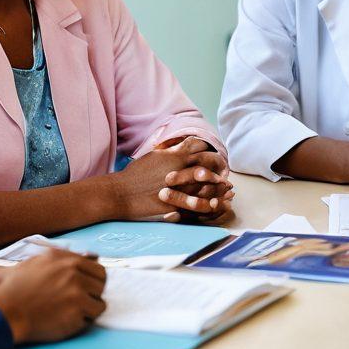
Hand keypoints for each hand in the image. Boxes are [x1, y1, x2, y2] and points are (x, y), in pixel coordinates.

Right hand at [0, 250, 105, 342]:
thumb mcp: (38, 261)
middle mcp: (75, 276)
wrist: (4, 312)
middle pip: (101, 286)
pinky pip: (90, 319)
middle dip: (93, 293)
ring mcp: (77, 297)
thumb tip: (92, 256)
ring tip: (73, 312)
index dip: (94, 280)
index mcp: (69, 262)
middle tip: (79, 301)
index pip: (99, 270)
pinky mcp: (75, 316)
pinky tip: (68, 320)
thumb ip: (65, 257)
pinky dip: (82, 322)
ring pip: (99, 304)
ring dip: (89, 309)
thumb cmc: (17, 287)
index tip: (88, 288)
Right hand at [112, 137, 233, 220]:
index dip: (210, 150)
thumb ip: (168, 151)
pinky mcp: (178, 203)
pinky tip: (217, 203)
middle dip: (219, 166)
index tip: (215, 155)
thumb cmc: (134, 175)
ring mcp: (181, 185)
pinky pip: (200, 202)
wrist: (121, 194)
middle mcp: (181, 168)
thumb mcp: (153, 156)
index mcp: (175, 155)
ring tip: (228, 188)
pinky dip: (211, 201)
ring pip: (209, 183)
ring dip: (220, 185)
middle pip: (209, 163)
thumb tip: (177, 146)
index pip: (199, 146)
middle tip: (225, 170)